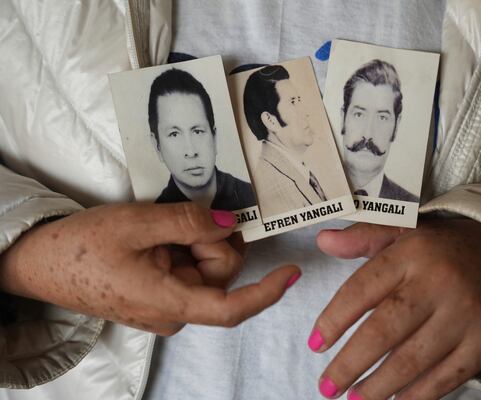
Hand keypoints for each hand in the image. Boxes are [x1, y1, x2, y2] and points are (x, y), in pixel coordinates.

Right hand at [0, 202, 299, 334]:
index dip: (266, 292)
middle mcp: (173, 309)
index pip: (231, 308)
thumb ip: (189, 221)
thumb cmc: (81, 246)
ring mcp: (165, 302)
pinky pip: (188, 267)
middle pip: (219, 273)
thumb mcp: (138, 224)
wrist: (39, 261)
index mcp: (168, 301)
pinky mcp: (159, 292)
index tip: (293, 272)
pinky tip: (161, 234)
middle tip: (181, 217)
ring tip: (161, 225)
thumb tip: (231, 222)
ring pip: (205, 268)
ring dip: (195, 239)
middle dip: (211, 239)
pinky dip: (184, 246)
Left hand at [310, 219, 480, 399]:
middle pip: (384, 331)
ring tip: (354, 398)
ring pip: (412, 360)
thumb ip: (363, 237)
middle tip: (327, 385)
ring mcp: (466, 315)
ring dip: (378, 386)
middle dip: (350, 363)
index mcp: (412, 253)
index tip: (315, 344)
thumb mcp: (406, 229)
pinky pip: (446, 377)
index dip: (334, 319)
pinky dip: (417, 394)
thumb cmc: (446, 247)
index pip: (363, 289)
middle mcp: (439, 283)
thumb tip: (322, 241)